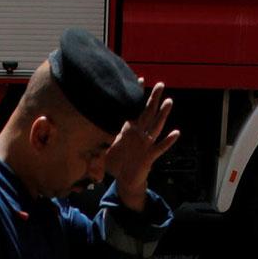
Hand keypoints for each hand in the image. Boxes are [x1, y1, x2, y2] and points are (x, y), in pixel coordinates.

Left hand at [106, 80, 179, 201]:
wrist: (125, 180)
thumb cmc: (116, 163)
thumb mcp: (103, 149)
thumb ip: (95, 138)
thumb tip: (81, 126)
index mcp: (129, 130)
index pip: (133, 109)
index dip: (136, 95)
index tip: (140, 79)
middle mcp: (139, 134)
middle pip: (148, 113)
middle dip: (154, 99)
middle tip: (160, 84)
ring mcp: (146, 144)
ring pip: (156, 127)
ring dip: (162, 115)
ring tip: (169, 101)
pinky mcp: (149, 156)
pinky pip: (159, 148)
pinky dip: (168, 141)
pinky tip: (176, 133)